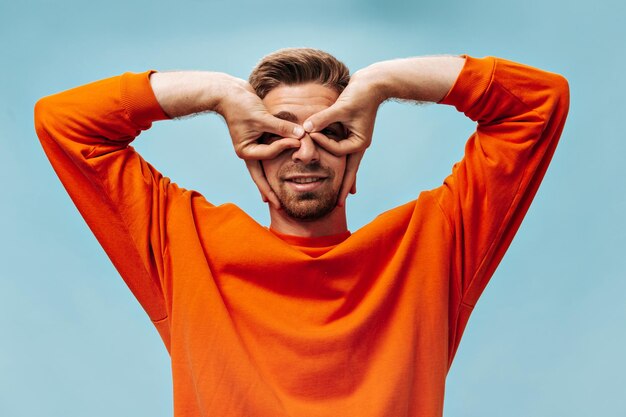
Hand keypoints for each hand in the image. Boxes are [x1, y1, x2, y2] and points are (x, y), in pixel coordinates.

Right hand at [215, 76, 304, 206]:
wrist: (228, 92)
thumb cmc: (241, 104)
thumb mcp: (262, 116)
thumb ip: (281, 127)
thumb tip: (301, 135)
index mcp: (246, 151)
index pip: (269, 154)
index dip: (284, 147)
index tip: (299, 139)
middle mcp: (248, 152)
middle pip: (260, 177)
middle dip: (269, 192)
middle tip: (279, 207)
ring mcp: (252, 148)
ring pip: (263, 169)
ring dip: (270, 182)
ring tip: (276, 199)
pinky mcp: (257, 140)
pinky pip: (268, 155)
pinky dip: (275, 161)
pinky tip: (277, 174)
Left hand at [302, 68, 386, 205]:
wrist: (373, 83)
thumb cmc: (360, 94)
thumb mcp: (341, 107)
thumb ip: (323, 119)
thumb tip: (305, 129)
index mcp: (359, 142)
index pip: (337, 150)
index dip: (322, 142)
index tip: (310, 133)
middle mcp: (358, 145)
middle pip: (350, 172)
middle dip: (344, 188)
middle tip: (337, 206)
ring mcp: (355, 141)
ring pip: (347, 164)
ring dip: (344, 179)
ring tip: (342, 196)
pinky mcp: (351, 134)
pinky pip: (342, 152)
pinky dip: (338, 161)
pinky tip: (338, 170)